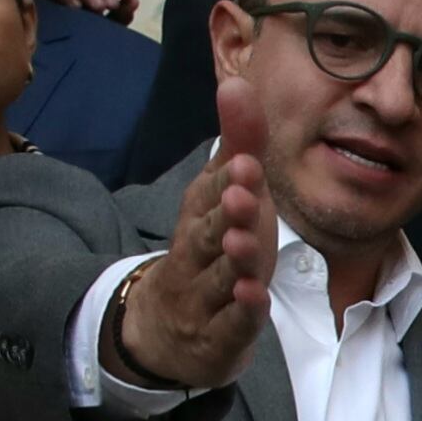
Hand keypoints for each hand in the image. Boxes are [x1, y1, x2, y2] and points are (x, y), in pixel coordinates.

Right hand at [108, 149, 276, 392]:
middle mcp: (196, 254)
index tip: (248, 162)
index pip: (211, 195)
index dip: (229, 180)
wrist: (167, 329)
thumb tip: (236, 84)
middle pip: (209, 234)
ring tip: (243, 243)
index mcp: (199, 216)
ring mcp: (204, 297)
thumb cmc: (211, 249)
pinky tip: (254, 297)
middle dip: (226, 215)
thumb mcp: (225, 195)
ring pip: (220, 278)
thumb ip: (239, 144)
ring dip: (233, 261)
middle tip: (242, 195)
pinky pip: (230, 324)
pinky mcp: (218, 336)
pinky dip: (241, 312)